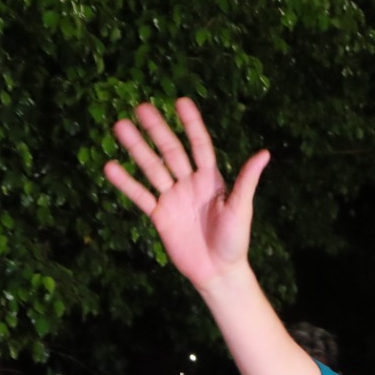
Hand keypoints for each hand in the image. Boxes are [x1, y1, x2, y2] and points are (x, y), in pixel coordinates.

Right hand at [103, 98, 268, 291]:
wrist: (218, 272)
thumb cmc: (235, 241)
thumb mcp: (242, 210)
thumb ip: (247, 181)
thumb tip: (264, 153)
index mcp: (211, 179)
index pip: (199, 145)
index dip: (191, 125)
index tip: (180, 102)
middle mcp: (189, 183)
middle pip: (171, 152)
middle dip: (157, 130)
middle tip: (141, 108)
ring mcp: (172, 198)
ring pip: (152, 168)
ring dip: (136, 149)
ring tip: (120, 127)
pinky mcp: (159, 215)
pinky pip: (140, 195)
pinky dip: (126, 183)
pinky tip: (111, 166)